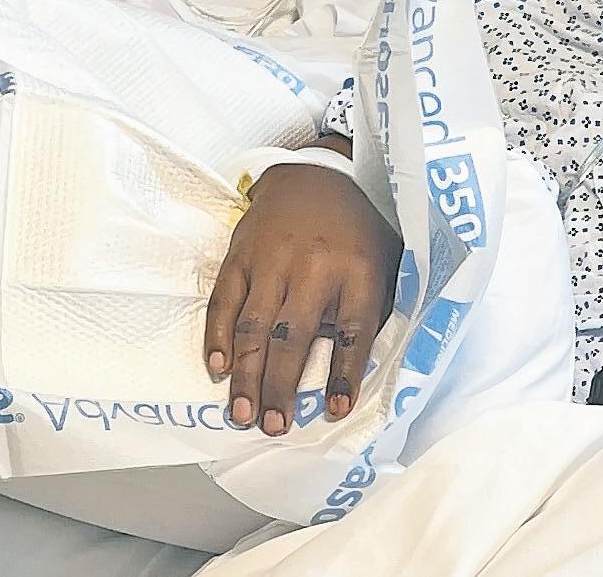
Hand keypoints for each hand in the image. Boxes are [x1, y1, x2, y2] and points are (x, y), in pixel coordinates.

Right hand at [205, 164, 399, 435]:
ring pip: (255, 326)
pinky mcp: (241, 256)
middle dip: (282, 387)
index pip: (353, 330)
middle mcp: (314, 267)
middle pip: (295, 336)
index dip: (343, 373)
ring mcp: (272, 260)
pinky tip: (217, 369)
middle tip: (273, 426)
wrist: (315, 175)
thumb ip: (375, 308)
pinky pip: (224, 302)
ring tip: (243, 413)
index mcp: (359, 271)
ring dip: (247, 374)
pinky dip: (217, 337)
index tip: (334, 409)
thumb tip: (363, 368)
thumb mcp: (385, 260)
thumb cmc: (356, 231)